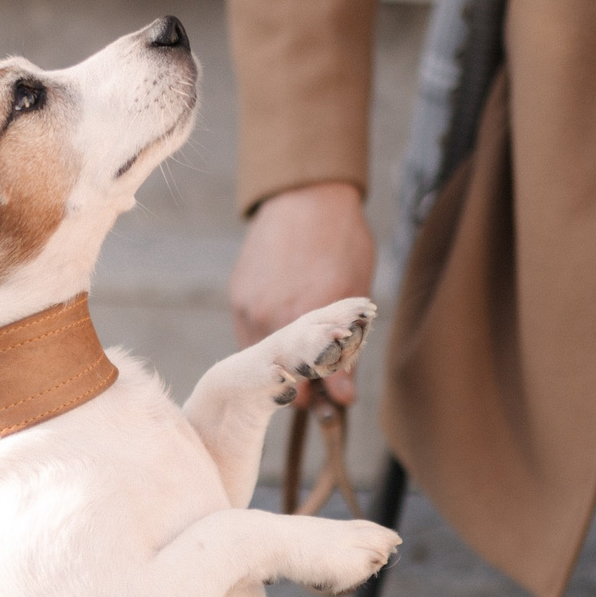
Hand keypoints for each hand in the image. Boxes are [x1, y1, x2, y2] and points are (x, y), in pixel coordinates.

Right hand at [231, 182, 374, 403]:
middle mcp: (273, 319)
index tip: (328, 391)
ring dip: (281, 358)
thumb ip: (348, 352)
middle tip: (319, 365)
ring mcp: (250, 309)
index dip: (316, 396)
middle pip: (280, 380)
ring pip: (262, 360)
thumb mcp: (357, 294)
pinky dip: (267, 337)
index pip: (303, 391)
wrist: (306, 198)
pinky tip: (285, 314)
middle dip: (300, 380)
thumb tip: (343, 398)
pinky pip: (250, 337)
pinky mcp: (238, 298)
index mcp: (309, 321)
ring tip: (302, 334)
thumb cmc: (342, 243)